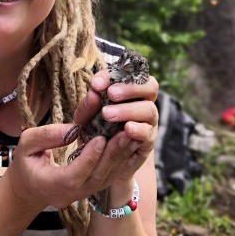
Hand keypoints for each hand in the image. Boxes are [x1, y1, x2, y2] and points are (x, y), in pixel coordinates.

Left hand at [74, 69, 158, 185]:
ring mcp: (148, 121)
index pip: (128, 73)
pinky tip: (126, 129)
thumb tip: (94, 91)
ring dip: (129, 110)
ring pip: (149, 109)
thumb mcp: (85, 118)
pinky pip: (149, 132)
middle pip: (150, 85)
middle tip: (111, 94)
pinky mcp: (149, 140)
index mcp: (128, 90)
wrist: (100, 161)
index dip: (113, 75)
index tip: (96, 84)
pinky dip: (138, 129)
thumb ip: (87, 105)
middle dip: (130, 88)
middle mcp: (142, 101)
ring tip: (108, 115)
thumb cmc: (94, 132)